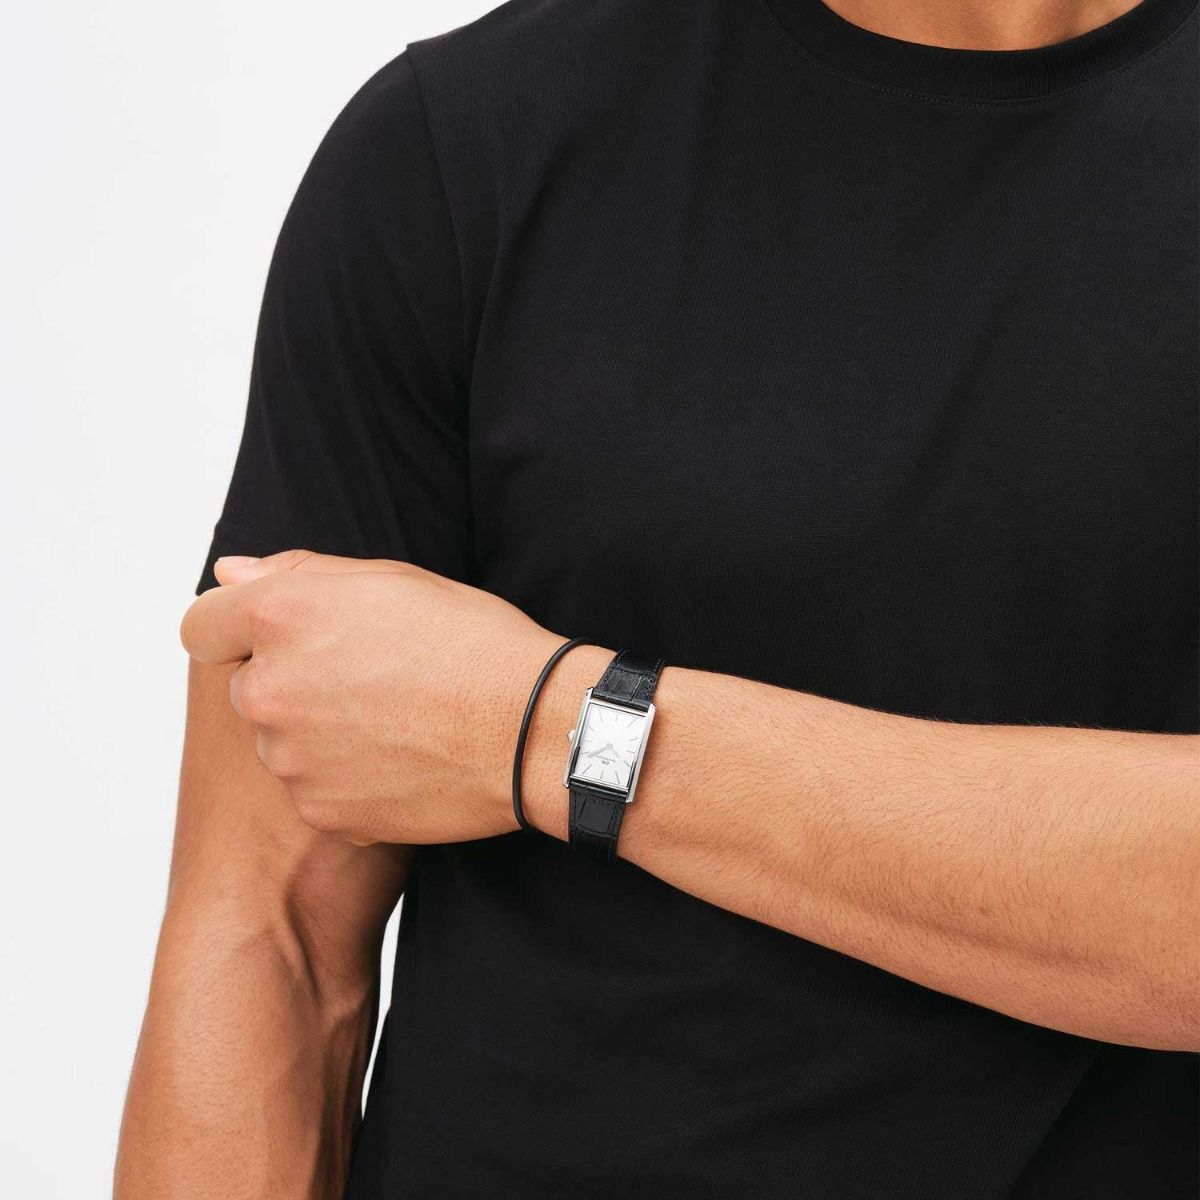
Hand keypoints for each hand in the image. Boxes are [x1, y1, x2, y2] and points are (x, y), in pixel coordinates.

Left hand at [179, 550, 564, 844]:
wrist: (531, 729)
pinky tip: (402, 760)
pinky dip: (346, 779)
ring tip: (396, 722)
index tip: (277, 639)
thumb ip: (296, 572)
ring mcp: (291, 757)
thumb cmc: (473, 643)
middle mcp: (269, 689)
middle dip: (291, 683)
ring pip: (283, 743)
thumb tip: (231, 574)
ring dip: (320, 734)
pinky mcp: (320, 809)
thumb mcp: (392, 580)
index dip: (236, 629)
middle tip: (368, 680)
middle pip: (247, 689)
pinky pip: (315, 789)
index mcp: (280, 617)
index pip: (201, 626)